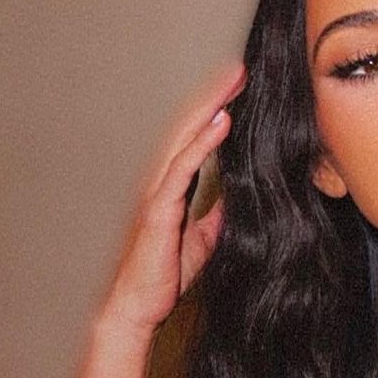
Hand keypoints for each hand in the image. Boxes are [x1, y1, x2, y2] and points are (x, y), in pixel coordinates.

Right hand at [101, 62, 245, 335]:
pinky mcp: (158, 209)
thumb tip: (236, 199)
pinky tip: (222, 121)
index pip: (195, 140)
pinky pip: (182, 168)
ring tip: (233, 81)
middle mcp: (160, 182)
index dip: (215, 113)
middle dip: (214, 96)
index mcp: (170, 188)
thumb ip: (215, 216)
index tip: (239, 91)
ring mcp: (156, 192)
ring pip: (183, 138)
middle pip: (188, 128)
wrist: (137, 308)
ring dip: (209, 107)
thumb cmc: (162, 276)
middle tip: (240, 69)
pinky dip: (202, 142)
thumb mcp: (202, 241)